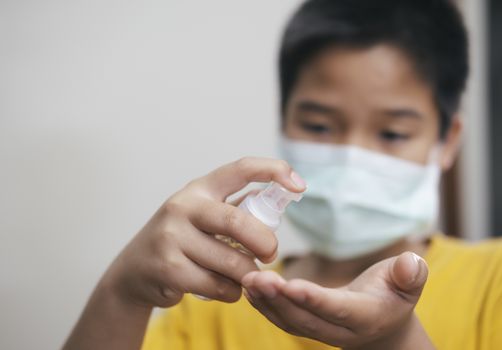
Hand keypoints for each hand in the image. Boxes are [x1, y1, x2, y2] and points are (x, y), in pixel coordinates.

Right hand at [105, 157, 305, 307]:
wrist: (134, 271)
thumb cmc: (181, 240)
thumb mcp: (203, 215)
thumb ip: (236, 208)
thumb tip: (279, 197)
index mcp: (199, 189)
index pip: (241, 169)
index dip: (273, 170)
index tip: (299, 185)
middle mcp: (183, 206)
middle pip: (238, 221)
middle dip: (264, 242)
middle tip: (271, 254)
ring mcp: (172, 237)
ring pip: (232, 262)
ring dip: (246, 275)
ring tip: (241, 276)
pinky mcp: (168, 268)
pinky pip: (219, 286)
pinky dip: (232, 292)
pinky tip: (224, 288)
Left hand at [242, 252, 433, 349]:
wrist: (384, 323)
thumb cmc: (395, 294)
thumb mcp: (410, 282)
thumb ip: (410, 274)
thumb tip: (411, 263)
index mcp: (365, 317)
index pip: (336, 309)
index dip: (313, 299)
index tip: (289, 285)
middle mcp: (340, 331)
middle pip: (305, 319)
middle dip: (278, 300)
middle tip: (254, 278)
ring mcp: (321, 332)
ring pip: (290, 322)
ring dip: (266, 303)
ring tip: (247, 280)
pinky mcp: (308, 326)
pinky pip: (283, 319)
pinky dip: (265, 306)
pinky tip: (250, 289)